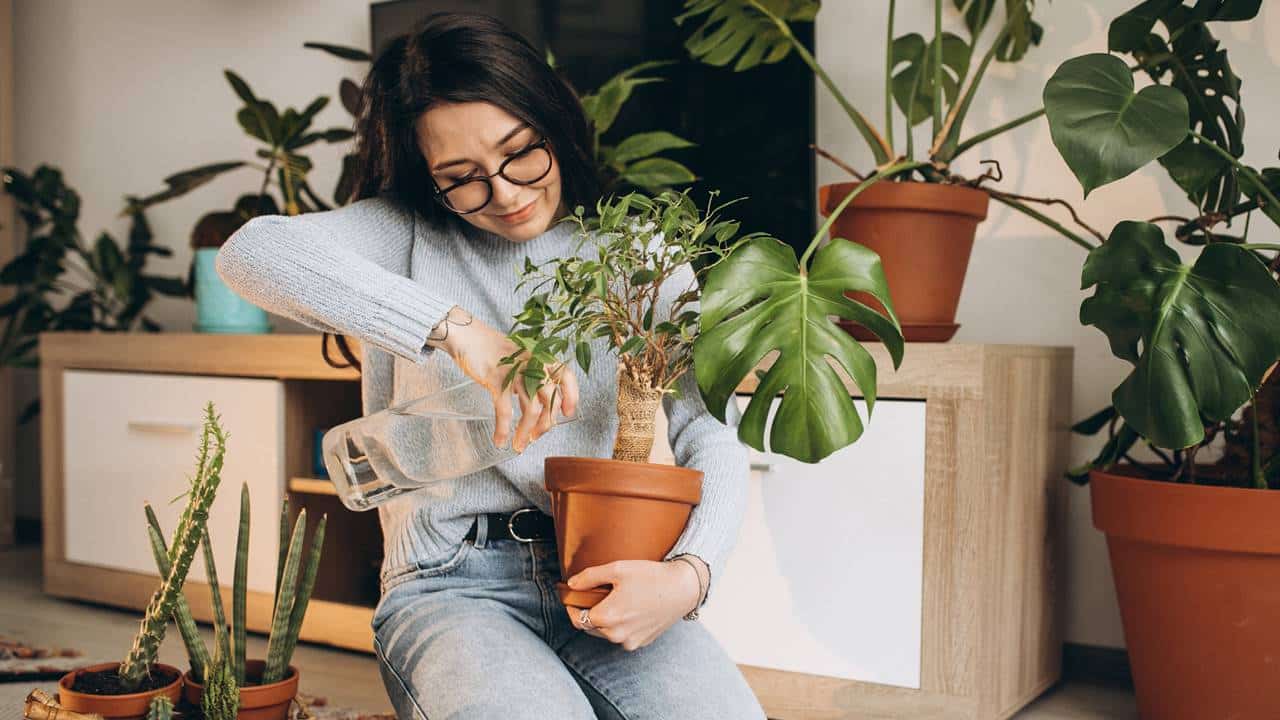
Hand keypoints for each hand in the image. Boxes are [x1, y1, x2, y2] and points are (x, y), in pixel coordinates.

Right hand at [433, 307, 578, 451]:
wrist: (468, 337)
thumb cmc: (493, 351)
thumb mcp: (520, 361)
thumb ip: (531, 380)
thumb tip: (537, 409)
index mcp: (541, 357)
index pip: (566, 376)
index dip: (571, 396)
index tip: (567, 413)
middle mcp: (533, 364)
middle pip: (549, 399)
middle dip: (545, 424)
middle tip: (536, 436)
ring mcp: (516, 372)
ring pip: (530, 408)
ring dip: (525, 431)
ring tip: (519, 444)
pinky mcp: (497, 379)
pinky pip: (504, 410)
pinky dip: (503, 428)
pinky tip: (500, 439)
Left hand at [564, 560, 700, 651]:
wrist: (682, 589)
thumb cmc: (650, 577)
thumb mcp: (618, 569)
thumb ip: (590, 577)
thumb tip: (571, 584)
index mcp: (608, 617)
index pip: (577, 619)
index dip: (571, 608)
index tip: (571, 597)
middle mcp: (617, 635)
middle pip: (590, 627)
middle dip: (589, 612)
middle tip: (594, 595)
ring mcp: (630, 641)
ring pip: (606, 633)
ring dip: (604, 620)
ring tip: (614, 601)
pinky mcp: (641, 642)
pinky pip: (622, 636)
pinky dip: (620, 625)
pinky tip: (630, 609)